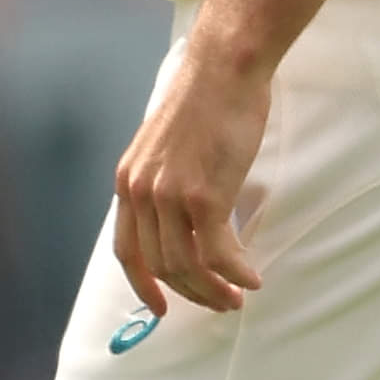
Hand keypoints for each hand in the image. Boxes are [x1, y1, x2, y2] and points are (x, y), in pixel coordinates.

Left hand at [111, 35, 272, 318]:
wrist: (224, 69)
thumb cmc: (205, 103)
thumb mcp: (166, 148)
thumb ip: (164, 183)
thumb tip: (180, 222)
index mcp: (128, 182)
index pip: (127, 251)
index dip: (142, 286)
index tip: (160, 310)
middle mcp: (141, 192)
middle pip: (161, 265)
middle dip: (191, 293)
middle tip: (220, 302)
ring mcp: (169, 195)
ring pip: (188, 266)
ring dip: (214, 290)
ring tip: (237, 297)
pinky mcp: (203, 194)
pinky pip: (217, 253)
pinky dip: (235, 272)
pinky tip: (251, 278)